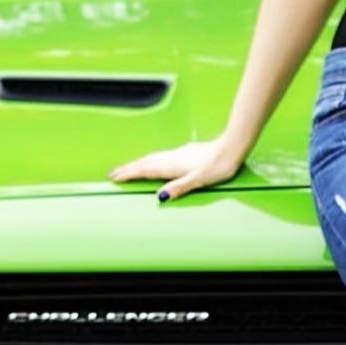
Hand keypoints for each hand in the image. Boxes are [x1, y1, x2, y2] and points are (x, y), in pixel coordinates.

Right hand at [108, 138, 243, 201]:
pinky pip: (161, 156)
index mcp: (173, 166)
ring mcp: (179, 154)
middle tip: (113, 174)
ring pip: (152, 158)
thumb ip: (180, 187)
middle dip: (128, 168)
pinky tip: (153, 162)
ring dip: (138, 163)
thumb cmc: (219, 166)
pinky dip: (150, 160)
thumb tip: (161, 197)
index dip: (129, 174)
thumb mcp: (200, 180)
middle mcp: (173, 158)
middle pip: (145, 162)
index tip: (114, 177)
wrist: (232, 147)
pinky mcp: (185, 152)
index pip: (145, 170)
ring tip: (127, 168)